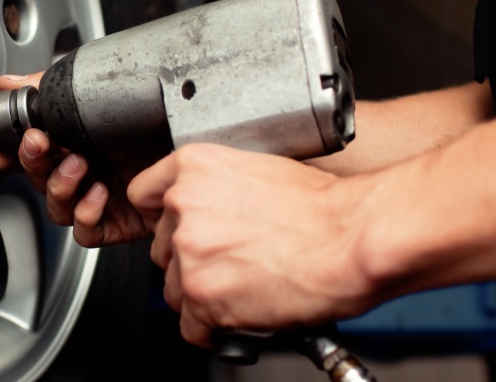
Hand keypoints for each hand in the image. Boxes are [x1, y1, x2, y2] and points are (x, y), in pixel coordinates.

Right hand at [0, 72, 154, 246]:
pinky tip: (98, 194)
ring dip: (60, 186)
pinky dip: (85, 214)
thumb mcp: (100, 94)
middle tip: (39, 144)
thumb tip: (11, 83)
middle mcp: (85, 167)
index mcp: (75, 138)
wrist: (202, 137)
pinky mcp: (117, 222)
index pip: (28, 150)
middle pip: (37, 177)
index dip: (1, 154)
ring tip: (79, 166)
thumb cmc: (159, 117)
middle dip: (31, 161)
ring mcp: (100, 195)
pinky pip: (85, 231)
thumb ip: (52, 88)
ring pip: (56, 206)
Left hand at [127, 144, 379, 347]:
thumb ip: (220, 189)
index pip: (143, 195)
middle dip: (192, 260)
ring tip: (246, 290)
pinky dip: (215, 329)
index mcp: (194, 167)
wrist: (352, 238)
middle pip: (163, 247)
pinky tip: (244, 315)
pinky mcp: (202, 297)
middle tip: (233, 264)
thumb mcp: (261, 171)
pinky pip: (191, 326)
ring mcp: (190, 253)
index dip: (165, 218)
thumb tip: (211, 212)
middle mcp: (183, 206)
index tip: (178, 229)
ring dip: (204, 296)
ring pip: (175, 289)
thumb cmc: (325, 208)